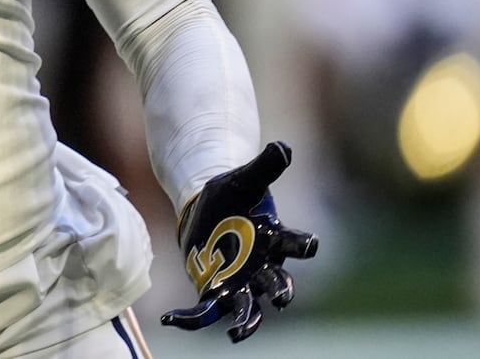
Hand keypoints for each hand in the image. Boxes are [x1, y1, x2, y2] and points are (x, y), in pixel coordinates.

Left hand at [161, 141, 318, 342]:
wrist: (208, 206)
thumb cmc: (233, 194)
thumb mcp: (245, 178)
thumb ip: (265, 166)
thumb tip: (282, 146)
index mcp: (275, 238)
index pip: (296, 244)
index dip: (304, 245)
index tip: (310, 244)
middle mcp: (263, 266)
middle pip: (278, 284)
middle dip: (282, 292)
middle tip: (284, 299)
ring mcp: (241, 281)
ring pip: (250, 309)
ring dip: (248, 323)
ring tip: (238, 335)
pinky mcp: (215, 289)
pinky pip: (206, 311)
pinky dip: (191, 320)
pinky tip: (169, 320)